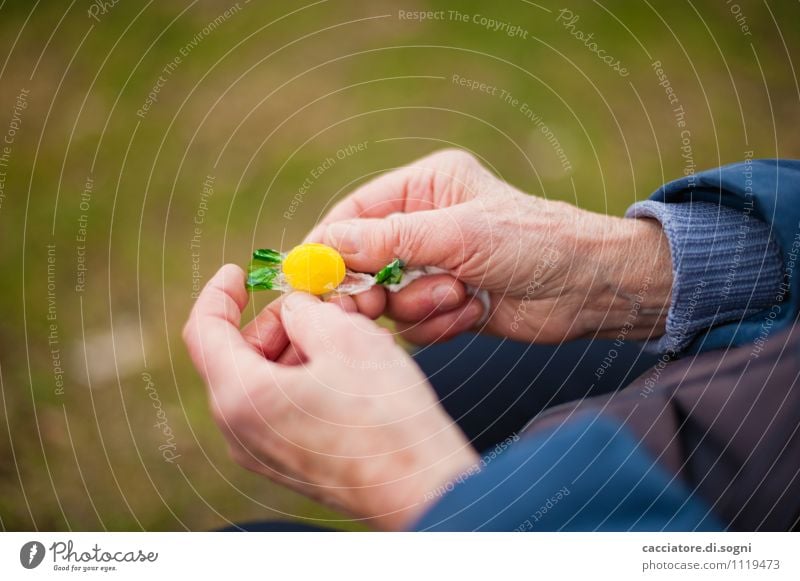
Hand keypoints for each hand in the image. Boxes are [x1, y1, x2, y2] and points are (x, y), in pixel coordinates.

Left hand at [183, 265, 477, 529]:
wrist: (421, 486)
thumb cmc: (384, 416)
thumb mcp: (344, 337)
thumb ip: (305, 310)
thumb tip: (295, 309)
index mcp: (241, 398)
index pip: (204, 331)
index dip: (218, 294)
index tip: (238, 272)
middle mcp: (242, 432)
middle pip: (240, 355)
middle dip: (277, 321)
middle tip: (323, 303)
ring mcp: (266, 452)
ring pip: (265, 379)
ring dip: (300, 346)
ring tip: (350, 331)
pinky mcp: (293, 462)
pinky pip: (285, 405)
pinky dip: (308, 375)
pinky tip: (351, 364)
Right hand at [310, 149, 672, 343]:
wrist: (589, 290)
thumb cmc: (533, 242)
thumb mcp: (458, 234)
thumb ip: (389, 241)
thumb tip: (325, 245)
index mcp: (425, 187)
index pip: (356, 214)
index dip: (328, 246)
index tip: (309, 278)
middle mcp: (424, 224)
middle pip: (363, 261)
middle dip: (375, 286)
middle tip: (374, 305)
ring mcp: (435, 266)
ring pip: (389, 298)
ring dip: (420, 305)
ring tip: (458, 296)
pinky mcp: (446, 302)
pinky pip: (415, 323)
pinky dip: (439, 324)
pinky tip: (472, 311)